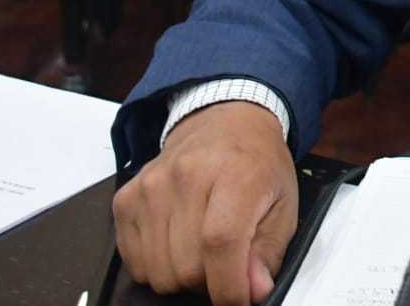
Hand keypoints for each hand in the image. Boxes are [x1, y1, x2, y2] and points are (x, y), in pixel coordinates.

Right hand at [112, 102, 297, 305]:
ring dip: (183, 276)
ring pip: (158, 272)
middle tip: (225, 262)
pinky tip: (177, 241)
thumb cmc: (256, 163)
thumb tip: (253, 291)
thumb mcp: (283, 203)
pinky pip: (134, 263)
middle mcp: (187, 176)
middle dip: (210, 282)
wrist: (224, 122)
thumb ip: (269, 251)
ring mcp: (151, 187)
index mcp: (235, 174)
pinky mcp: (126, 199)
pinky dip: (157, 266)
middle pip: (187, 267)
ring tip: (202, 249)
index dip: (229, 287)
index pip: (221, 244)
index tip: (239, 300)